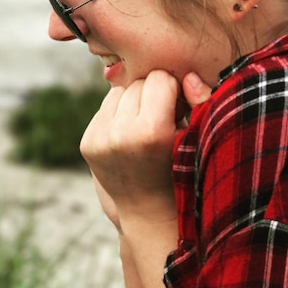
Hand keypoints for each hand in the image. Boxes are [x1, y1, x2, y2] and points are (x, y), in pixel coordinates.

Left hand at [87, 71, 211, 226]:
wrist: (149, 212)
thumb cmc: (184, 171)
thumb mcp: (199, 138)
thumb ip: (201, 101)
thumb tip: (188, 75)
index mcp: (151, 131)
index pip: (160, 78)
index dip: (173, 90)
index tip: (179, 109)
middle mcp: (119, 134)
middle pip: (137, 84)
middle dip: (152, 95)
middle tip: (162, 118)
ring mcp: (98, 139)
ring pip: (117, 92)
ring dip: (132, 103)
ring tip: (145, 127)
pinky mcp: (86, 142)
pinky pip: (104, 109)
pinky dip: (117, 116)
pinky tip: (129, 136)